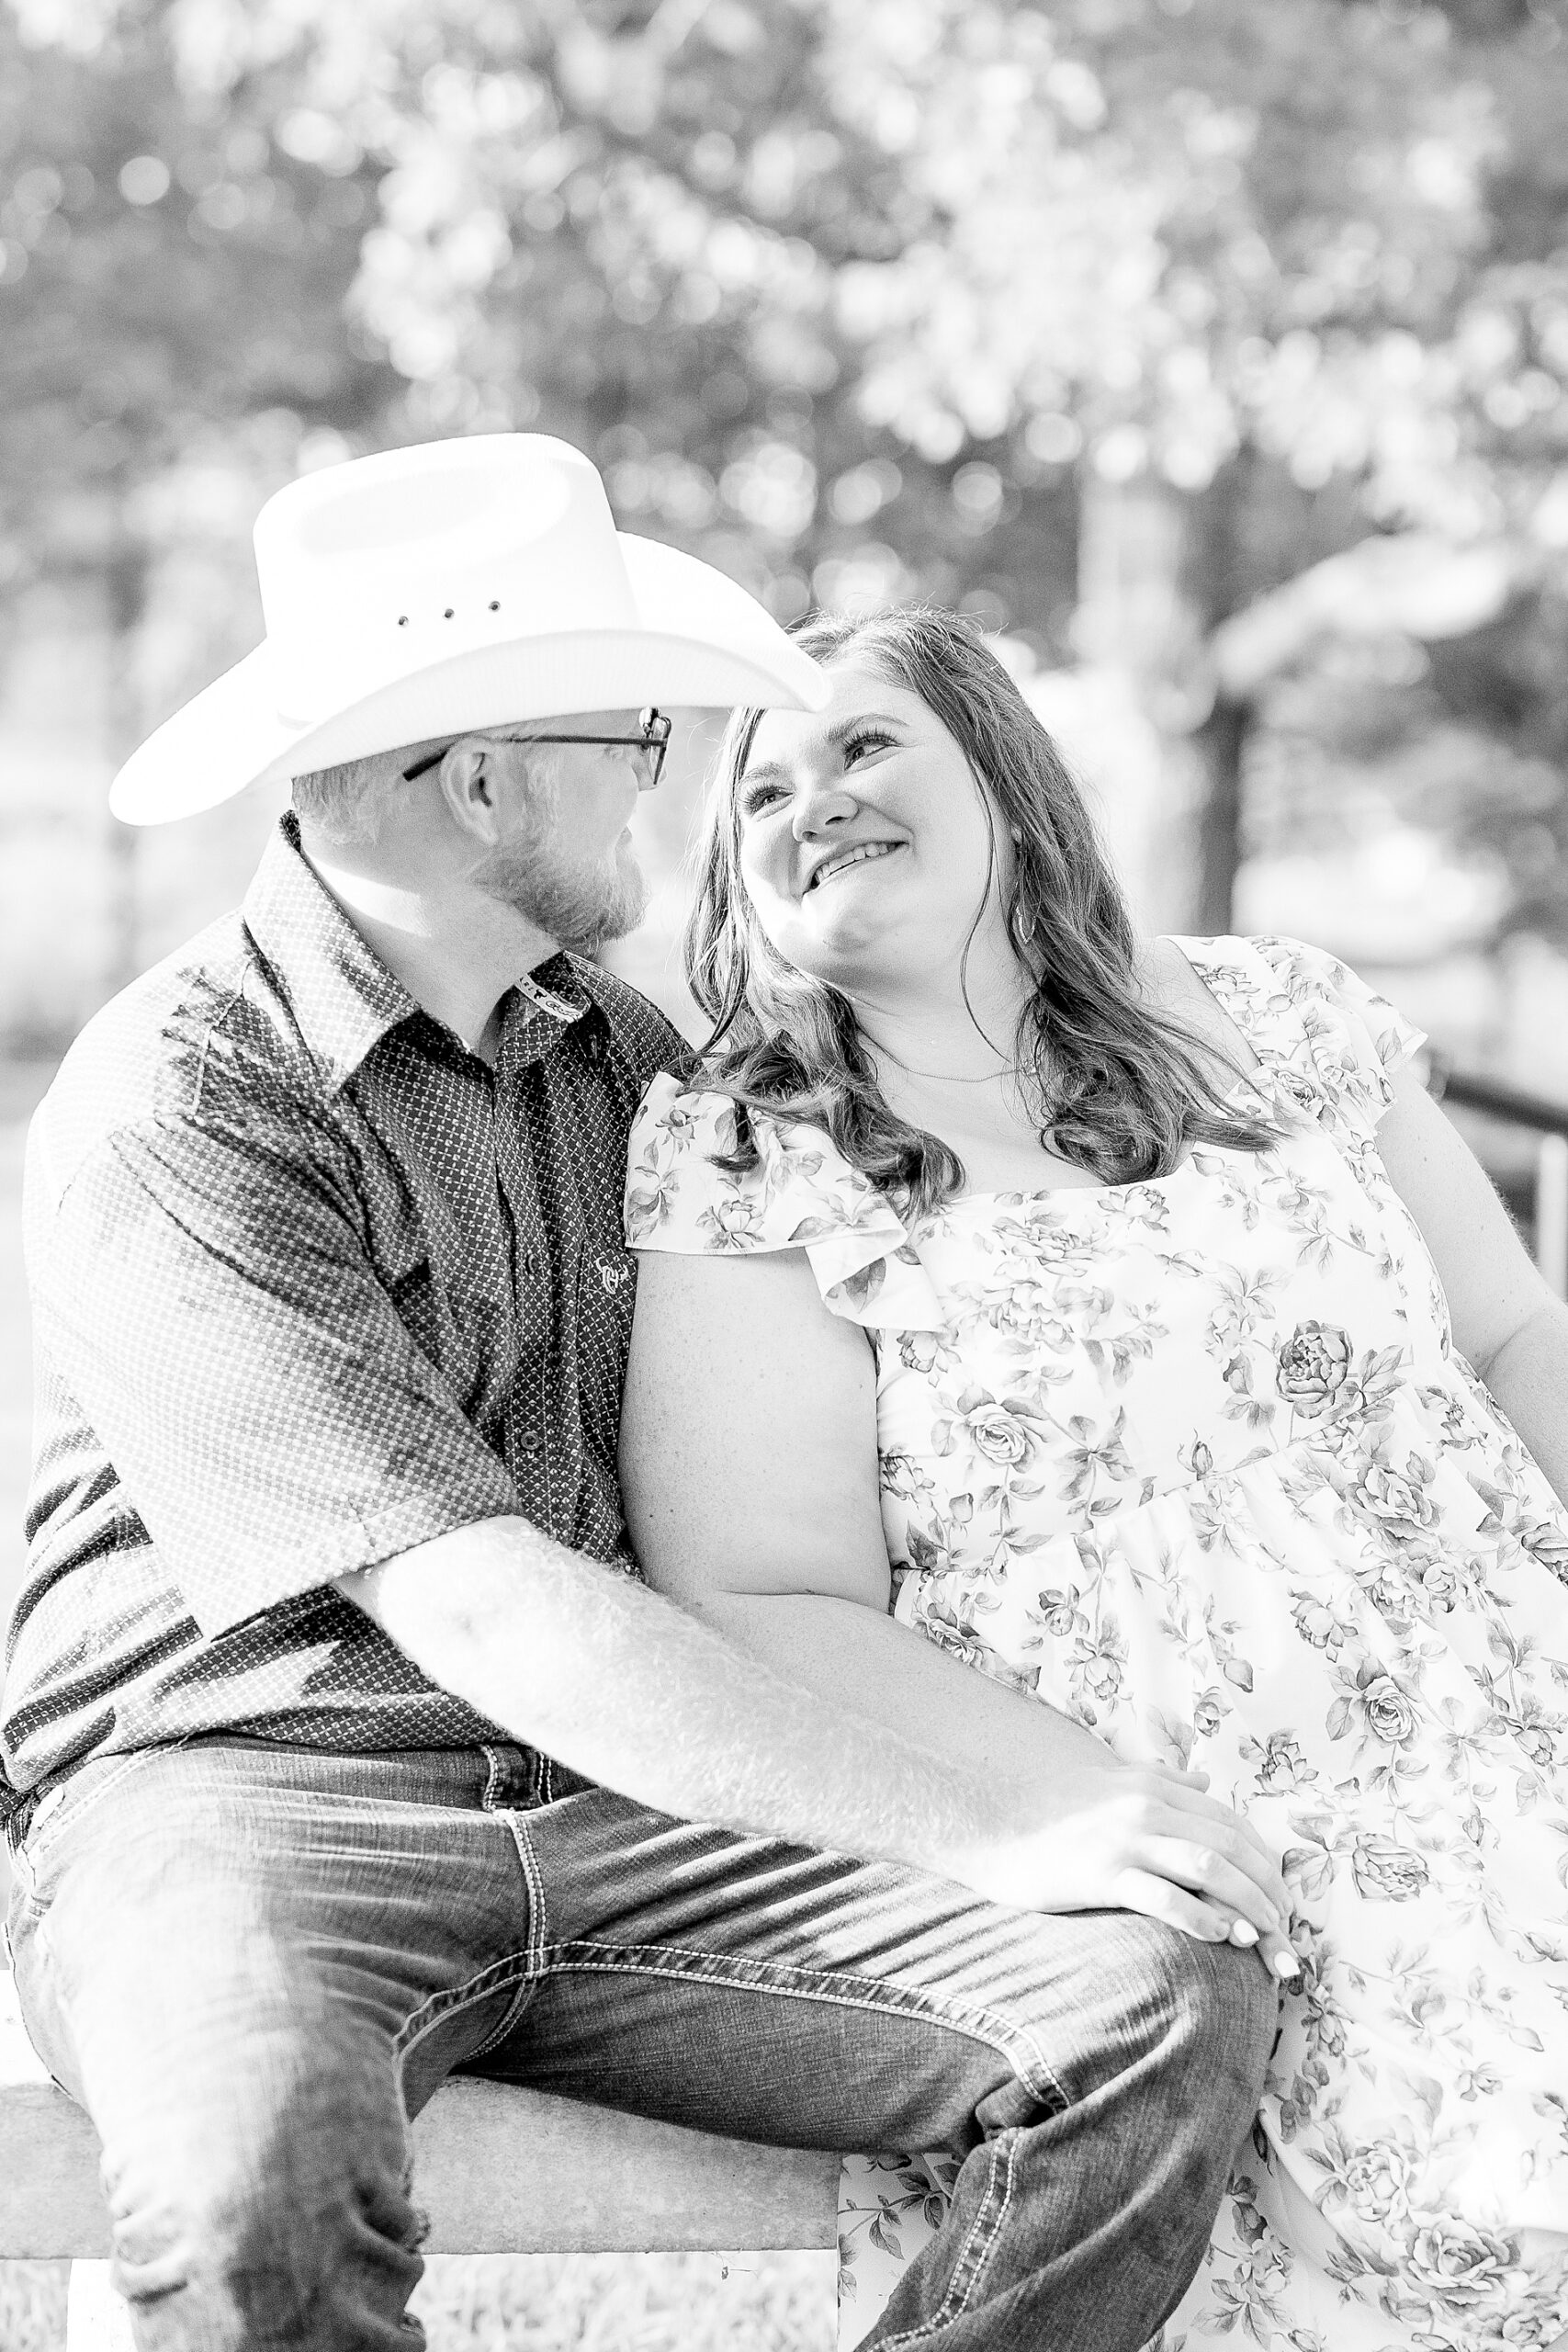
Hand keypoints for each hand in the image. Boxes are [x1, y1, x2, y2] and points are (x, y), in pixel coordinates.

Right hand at [952, 1760, 1301, 1983]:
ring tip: (1265, 1941)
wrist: (991, 1823)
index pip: (1231, 1824)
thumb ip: (1163, 1779)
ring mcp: (1125, 1839)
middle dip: (1268, 1893)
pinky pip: (1165, 1897)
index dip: (1266, 1863)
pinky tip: (1218, 1938)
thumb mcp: (1112, 1781)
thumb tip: (1205, 1781)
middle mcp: (1147, 1806)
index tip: (1282, 1899)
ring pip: (1210, 1869)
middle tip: (1286, 1934)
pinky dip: (1201, 1918)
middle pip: (1231, 1848)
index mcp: (1155, 1786)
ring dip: (1248, 1908)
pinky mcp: (1102, 1873)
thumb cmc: (1053, 1809)